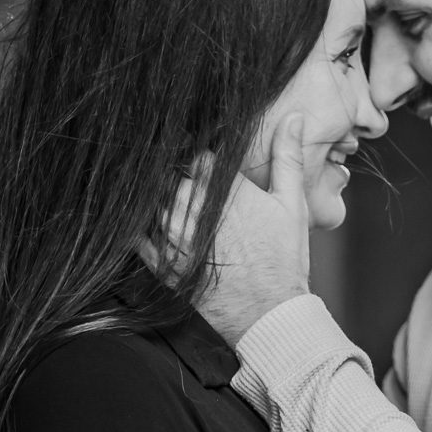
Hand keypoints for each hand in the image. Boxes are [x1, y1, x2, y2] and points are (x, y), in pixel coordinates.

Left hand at [148, 114, 312, 344]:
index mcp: (225, 188)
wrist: (268, 314)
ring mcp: (175, 237)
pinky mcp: (163, 263)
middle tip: (194, 187)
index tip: (211, 167)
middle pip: (173, 177)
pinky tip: (151, 225)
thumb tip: (293, 118)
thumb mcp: (292, 204)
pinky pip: (139, 236)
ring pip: (154, 201)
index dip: (205, 160)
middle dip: (183, 179)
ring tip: (178, 205)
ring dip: (162, 199)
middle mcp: (193, 209)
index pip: (199, 156)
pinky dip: (140, 227)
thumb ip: (288, 157)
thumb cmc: (283, 260)